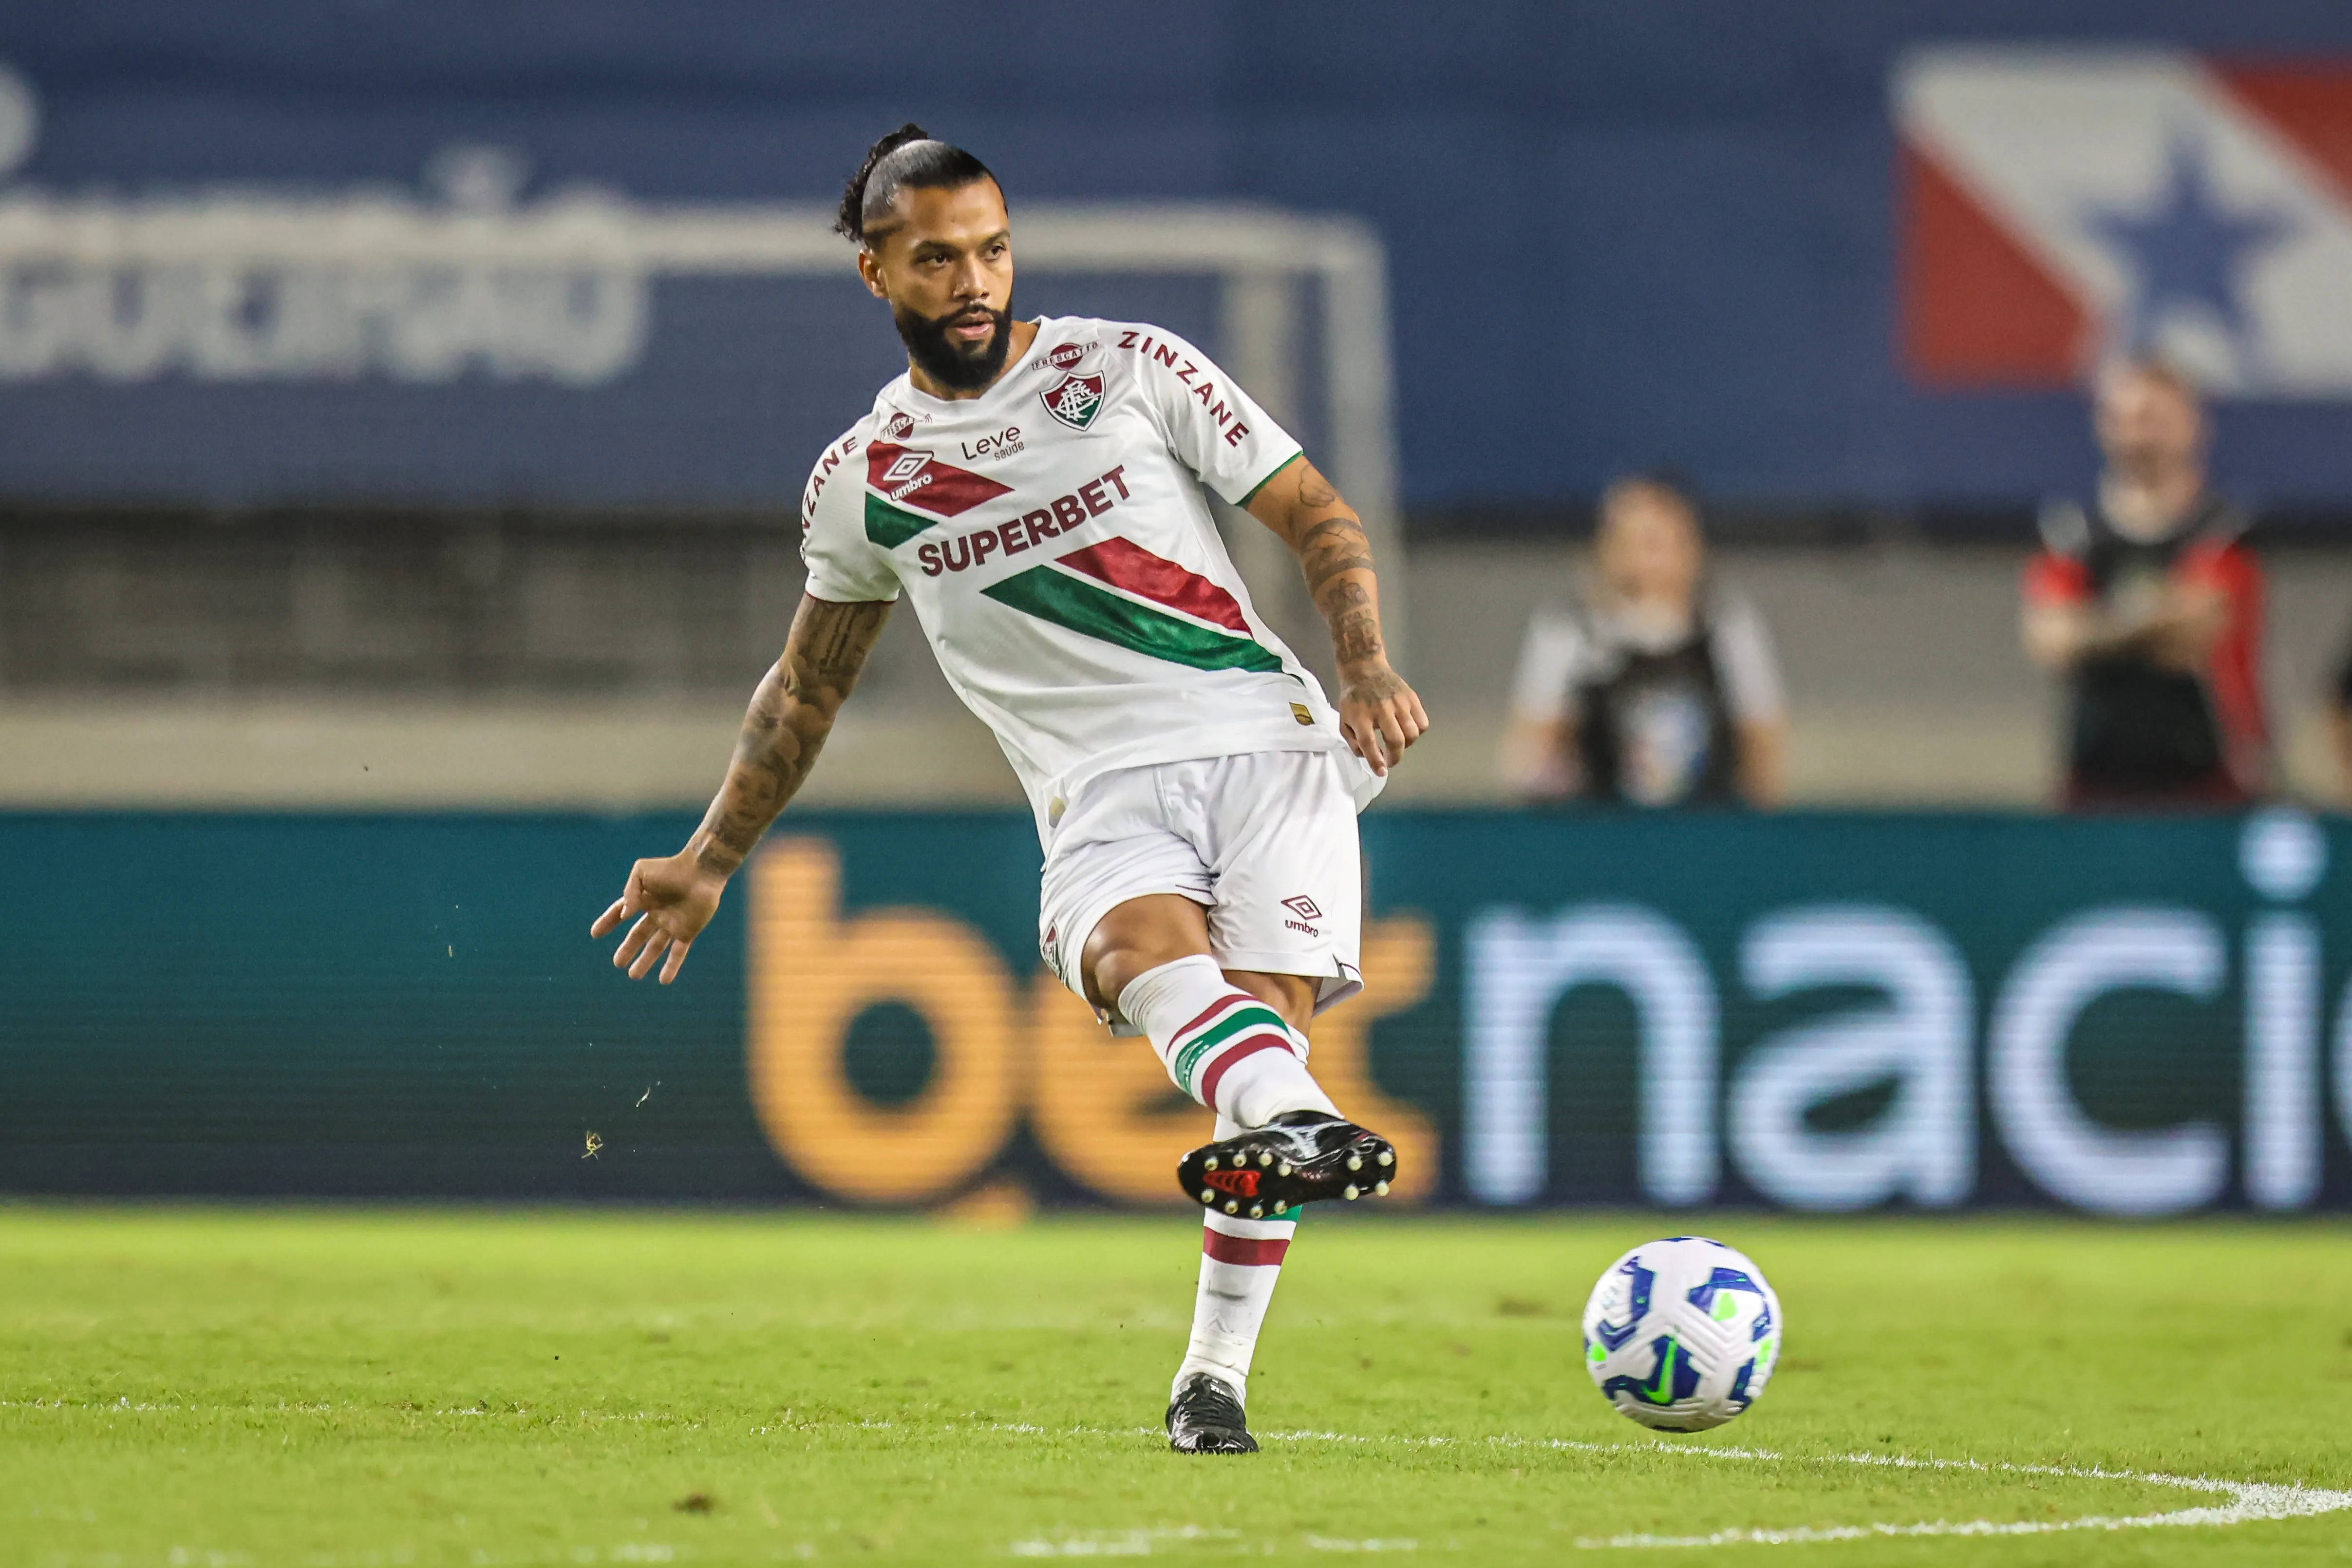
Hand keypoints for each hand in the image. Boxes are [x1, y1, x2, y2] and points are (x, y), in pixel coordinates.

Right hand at [590, 850, 726, 983]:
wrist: (701, 871)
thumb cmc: (671, 868)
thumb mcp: (641, 872)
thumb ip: (629, 892)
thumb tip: (625, 915)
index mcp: (645, 898)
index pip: (621, 913)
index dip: (608, 922)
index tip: (595, 934)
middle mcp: (657, 912)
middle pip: (638, 935)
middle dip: (628, 948)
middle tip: (617, 963)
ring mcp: (673, 923)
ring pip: (656, 947)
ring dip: (645, 961)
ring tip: (633, 975)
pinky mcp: (688, 931)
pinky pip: (678, 952)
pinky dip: (671, 966)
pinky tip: (663, 981)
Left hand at [1336, 660, 1429, 775]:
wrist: (1364, 669)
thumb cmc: (1353, 699)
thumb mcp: (1344, 721)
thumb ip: (1353, 742)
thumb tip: (1369, 757)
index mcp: (1360, 716)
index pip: (1369, 743)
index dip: (1376, 761)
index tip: (1381, 772)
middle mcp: (1381, 709)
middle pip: (1396, 740)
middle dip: (1396, 756)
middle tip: (1390, 760)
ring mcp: (1398, 702)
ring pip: (1412, 733)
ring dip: (1407, 745)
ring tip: (1398, 743)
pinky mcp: (1411, 697)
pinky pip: (1422, 722)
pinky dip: (1417, 732)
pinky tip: (1407, 729)